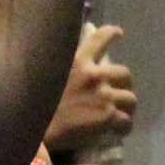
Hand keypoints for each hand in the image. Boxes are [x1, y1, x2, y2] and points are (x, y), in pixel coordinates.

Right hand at [44, 21, 135, 161]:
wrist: (34, 130)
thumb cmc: (34, 105)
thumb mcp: (46, 74)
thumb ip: (63, 67)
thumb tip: (76, 66)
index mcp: (77, 62)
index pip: (98, 40)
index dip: (110, 35)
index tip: (118, 33)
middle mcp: (94, 75)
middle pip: (125, 74)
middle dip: (124, 85)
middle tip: (118, 95)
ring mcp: (103, 95)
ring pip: (130, 99)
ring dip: (126, 108)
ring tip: (120, 115)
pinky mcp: (108, 116)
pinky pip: (126, 121)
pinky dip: (124, 127)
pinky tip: (118, 131)